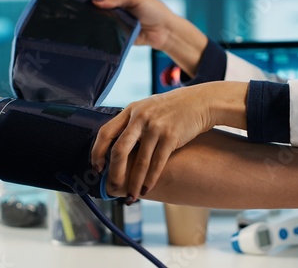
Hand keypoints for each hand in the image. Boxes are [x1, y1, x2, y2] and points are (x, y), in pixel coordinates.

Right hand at [92, 0, 207, 76]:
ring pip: (104, 24)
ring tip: (93, 25)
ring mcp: (119, 24)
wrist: (166, 32)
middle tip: (87, 15)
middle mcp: (119, 11)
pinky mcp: (121, 36)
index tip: (87, 3)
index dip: (95, 0)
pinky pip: (110, 36)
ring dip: (100, 25)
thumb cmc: (155, 11)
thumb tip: (98, 1)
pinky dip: (106, 36)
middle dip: (95, 13)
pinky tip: (101, 35)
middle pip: (101, 11)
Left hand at [92, 81, 247, 201]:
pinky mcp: (171, 136)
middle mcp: (140, 117)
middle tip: (112, 187)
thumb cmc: (172, 108)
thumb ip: (132, 122)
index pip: (105, 132)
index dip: (98, 152)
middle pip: (119, 150)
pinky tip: (146, 189)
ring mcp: (155, 127)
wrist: (200, 102)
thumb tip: (116, 145)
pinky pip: (157, 163)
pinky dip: (150, 179)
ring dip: (134, 182)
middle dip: (114, 173)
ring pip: (140, 161)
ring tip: (131, 196)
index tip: (97, 168)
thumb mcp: (147, 107)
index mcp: (130, 110)